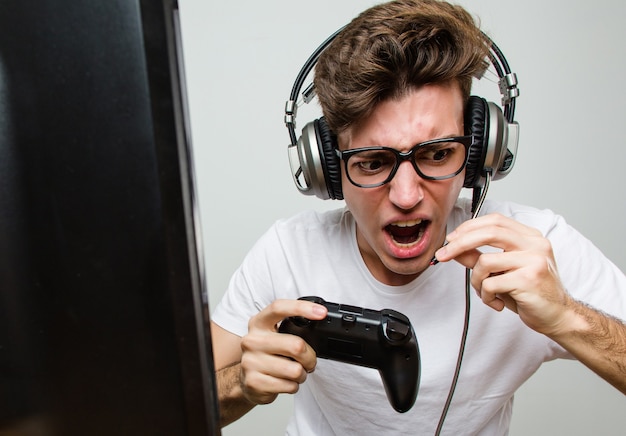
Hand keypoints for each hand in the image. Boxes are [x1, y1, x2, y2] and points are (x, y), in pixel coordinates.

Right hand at [239, 299, 327, 404]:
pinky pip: (289, 386)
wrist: (246, 381)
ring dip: (302, 375)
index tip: (321, 313)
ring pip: (295, 370)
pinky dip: (294, 386)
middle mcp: (252, 340)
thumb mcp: (273, 336)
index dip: (302, 308)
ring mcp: (250, 362)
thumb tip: (318, 319)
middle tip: (308, 361)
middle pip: (296, 345)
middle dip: (310, 357)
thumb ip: (290, 328)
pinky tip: (285, 382)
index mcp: (258, 323)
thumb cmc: (267, 355)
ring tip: (294, 373)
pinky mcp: (254, 382)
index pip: (279, 308)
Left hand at [434, 213, 571, 335]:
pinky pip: (490, 283)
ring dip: (476, 280)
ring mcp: (534, 260)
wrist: (558, 316)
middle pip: (488, 232)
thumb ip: (480, 257)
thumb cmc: (531, 293)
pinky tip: (496, 302)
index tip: (451, 239)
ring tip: (486, 292)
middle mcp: (535, 244)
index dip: (469, 227)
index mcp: (530, 237)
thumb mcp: (503, 271)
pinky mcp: (529, 279)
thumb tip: (455, 248)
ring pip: (485, 261)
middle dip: (459, 244)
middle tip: (443, 255)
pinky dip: (486, 295)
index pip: (495, 221)